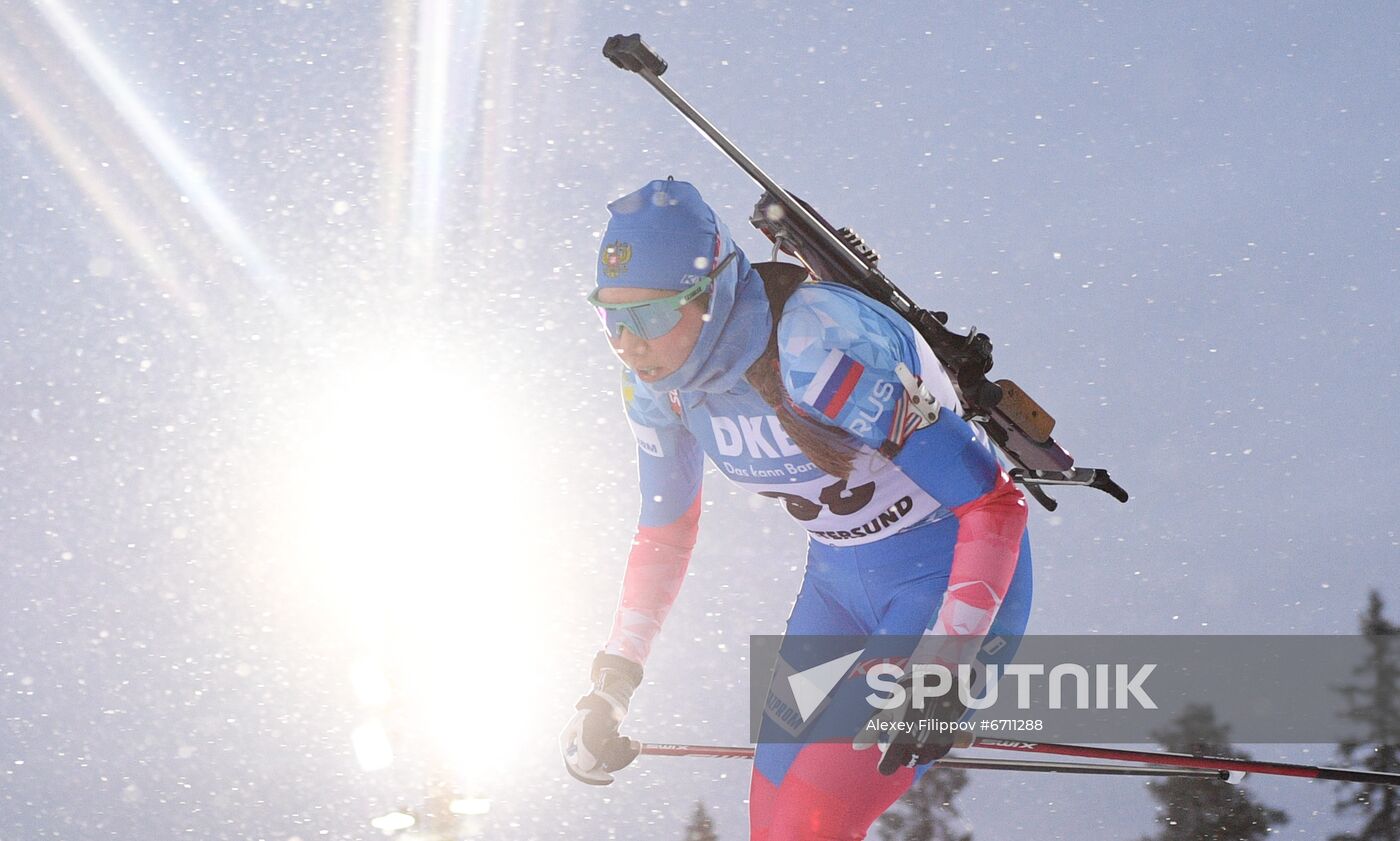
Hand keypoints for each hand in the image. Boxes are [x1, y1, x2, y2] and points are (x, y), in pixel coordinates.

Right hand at [560, 652, 643, 784]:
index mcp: (569, 742)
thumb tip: (586, 768)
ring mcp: (592, 745)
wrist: (613, 691)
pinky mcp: (605, 743)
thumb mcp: (594, 724)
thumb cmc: (600, 704)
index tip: (609, 778)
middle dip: (614, 760)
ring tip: (634, 743)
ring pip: (607, 762)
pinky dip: (626, 751)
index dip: (592, 776)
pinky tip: (634, 742)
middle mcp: (579, 746)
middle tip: (627, 747)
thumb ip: (588, 745)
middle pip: (594, 766)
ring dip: (623, 756)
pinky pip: (615, 756)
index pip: (576, 767)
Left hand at [854, 670, 968, 775]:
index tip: (885, 761)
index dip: (885, 765)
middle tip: (903, 732)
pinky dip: (930, 747)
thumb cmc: (910, 696)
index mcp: (900, 737)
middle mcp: (917, 745)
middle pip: (904, 762)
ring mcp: (933, 746)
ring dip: (916, 751)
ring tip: (916, 729)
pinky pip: (934, 755)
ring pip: (920, 760)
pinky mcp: (946, 745)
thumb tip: (857, 747)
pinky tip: (928, 731)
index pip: (887, 767)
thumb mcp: (888, 709)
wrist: (942, 688)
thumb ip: (872, 729)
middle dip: (901, 752)